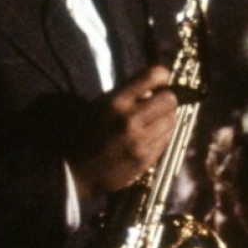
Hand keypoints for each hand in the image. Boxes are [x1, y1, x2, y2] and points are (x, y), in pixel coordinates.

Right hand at [68, 65, 176, 199]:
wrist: (75, 171)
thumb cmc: (85, 133)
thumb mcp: (100, 105)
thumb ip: (127, 94)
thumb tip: (157, 87)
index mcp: (116, 102)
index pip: (154, 75)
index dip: (162, 76)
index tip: (161, 82)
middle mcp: (130, 120)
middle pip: (170, 99)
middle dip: (166, 99)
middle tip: (157, 104)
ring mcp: (139, 142)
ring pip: (172, 120)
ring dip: (165, 118)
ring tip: (151, 123)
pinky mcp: (145, 160)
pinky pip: (166, 140)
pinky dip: (161, 136)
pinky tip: (148, 137)